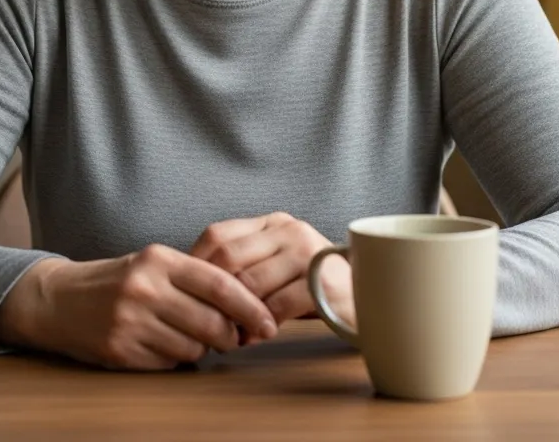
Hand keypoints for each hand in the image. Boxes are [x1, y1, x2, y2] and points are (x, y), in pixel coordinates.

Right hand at [0, 246, 277, 369]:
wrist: (58, 300)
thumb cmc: (118, 280)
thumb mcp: (153, 264)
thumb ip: (194, 279)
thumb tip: (244, 309)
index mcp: (159, 260)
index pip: (219, 283)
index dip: (250, 306)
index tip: (269, 323)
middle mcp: (146, 288)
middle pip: (212, 322)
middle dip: (230, 335)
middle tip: (232, 337)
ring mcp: (131, 321)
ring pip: (193, 347)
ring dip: (200, 349)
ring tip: (187, 336)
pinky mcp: (120, 350)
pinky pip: (169, 363)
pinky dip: (175, 359)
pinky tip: (161, 346)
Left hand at [190, 212, 354, 338]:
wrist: (370, 298)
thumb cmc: (313, 286)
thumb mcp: (278, 265)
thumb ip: (246, 264)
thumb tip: (197, 286)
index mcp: (273, 222)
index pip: (218, 234)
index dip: (196, 264)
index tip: (188, 293)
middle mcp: (289, 229)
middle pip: (229, 256)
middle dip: (212, 293)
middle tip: (204, 319)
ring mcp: (307, 253)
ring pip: (250, 283)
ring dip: (234, 314)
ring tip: (229, 334)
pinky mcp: (321, 282)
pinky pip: (276, 305)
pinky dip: (260, 325)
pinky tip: (256, 336)